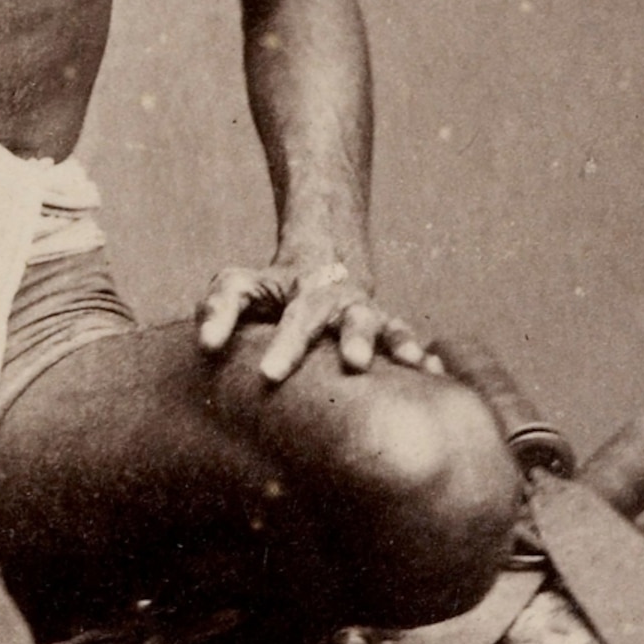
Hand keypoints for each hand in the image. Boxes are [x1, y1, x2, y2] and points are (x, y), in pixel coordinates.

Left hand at [195, 254, 435, 385]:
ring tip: (414, 362)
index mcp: (308, 293)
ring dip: (400, 344)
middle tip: (354, 360)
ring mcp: (374, 319)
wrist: (323, 267)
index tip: (269, 374)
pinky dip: (428, 358)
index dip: (285, 345)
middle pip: (353, 316)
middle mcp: (346, 304)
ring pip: (391, 327)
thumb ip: (219, 308)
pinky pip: (413, 345)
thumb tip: (206, 345)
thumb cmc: (272, 289)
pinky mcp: (392, 337)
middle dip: (356, 337)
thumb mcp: (239, 285)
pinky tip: (438, 376)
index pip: (296, 317)